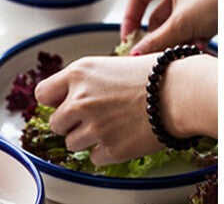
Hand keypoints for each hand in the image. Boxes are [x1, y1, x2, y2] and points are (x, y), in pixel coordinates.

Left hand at [34, 53, 216, 165]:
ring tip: (112, 127)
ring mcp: (94, 127)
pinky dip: (106, 152)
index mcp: (79, 74)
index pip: (43, 93)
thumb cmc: (156, 74)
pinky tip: (122, 137)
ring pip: (72, 144)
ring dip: (88, 139)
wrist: (180, 93)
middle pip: (55, 123)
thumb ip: (88, 79)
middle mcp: (80, 100)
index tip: (65, 104)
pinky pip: (93, 159)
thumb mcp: (113, 64)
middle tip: (94, 118)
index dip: (55, 100)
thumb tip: (75, 93)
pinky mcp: (110, 149)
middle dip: (71, 123)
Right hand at [121, 0, 216, 55]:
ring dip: (176, 39)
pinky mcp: (211, 6)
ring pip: (177, 21)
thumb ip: (156, 41)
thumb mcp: (181, 23)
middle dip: (159, 35)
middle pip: (159, 13)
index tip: (128, 38)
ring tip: (178, 52)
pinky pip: (193, 24)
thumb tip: (137, 54)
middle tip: (151, 54)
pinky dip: (192, 37)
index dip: (130, 17)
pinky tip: (196, 48)